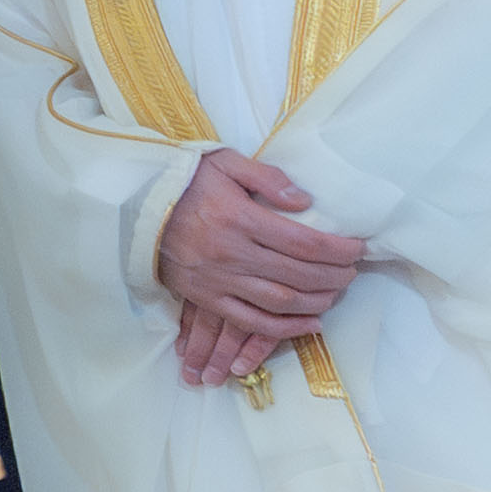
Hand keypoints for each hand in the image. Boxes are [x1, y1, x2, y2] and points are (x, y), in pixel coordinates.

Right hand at [155, 151, 363, 386]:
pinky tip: (309, 324)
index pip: (303, 241)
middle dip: (334, 276)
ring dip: (316, 302)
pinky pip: (249, 320)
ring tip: (336, 294)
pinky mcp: (205, 297)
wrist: (133, 208)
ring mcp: (217, 279)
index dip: (337, 249)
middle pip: (297, 274)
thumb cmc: (184, 182)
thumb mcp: (225, 163)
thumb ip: (267, 178)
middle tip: (352, 272)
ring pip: (279, 301)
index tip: (358, 249)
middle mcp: (231, 253)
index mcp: (239, 218)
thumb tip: (304, 201)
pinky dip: (283, 328)